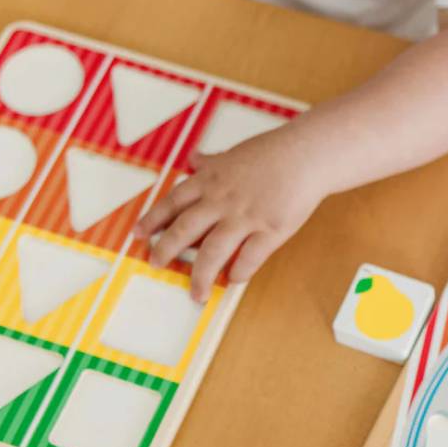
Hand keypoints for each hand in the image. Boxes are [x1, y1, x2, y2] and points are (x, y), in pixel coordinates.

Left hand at [134, 128, 326, 302]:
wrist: (308, 154)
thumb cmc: (273, 152)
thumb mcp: (234, 154)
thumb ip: (212, 162)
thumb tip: (194, 160)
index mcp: (211, 181)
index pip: (173, 202)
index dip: (153, 219)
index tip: (139, 234)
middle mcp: (222, 200)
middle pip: (185, 230)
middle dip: (166, 250)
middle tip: (156, 264)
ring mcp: (246, 216)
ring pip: (213, 251)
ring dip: (200, 275)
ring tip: (195, 293)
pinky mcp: (271, 229)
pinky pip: (249, 257)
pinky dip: (239, 272)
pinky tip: (232, 280)